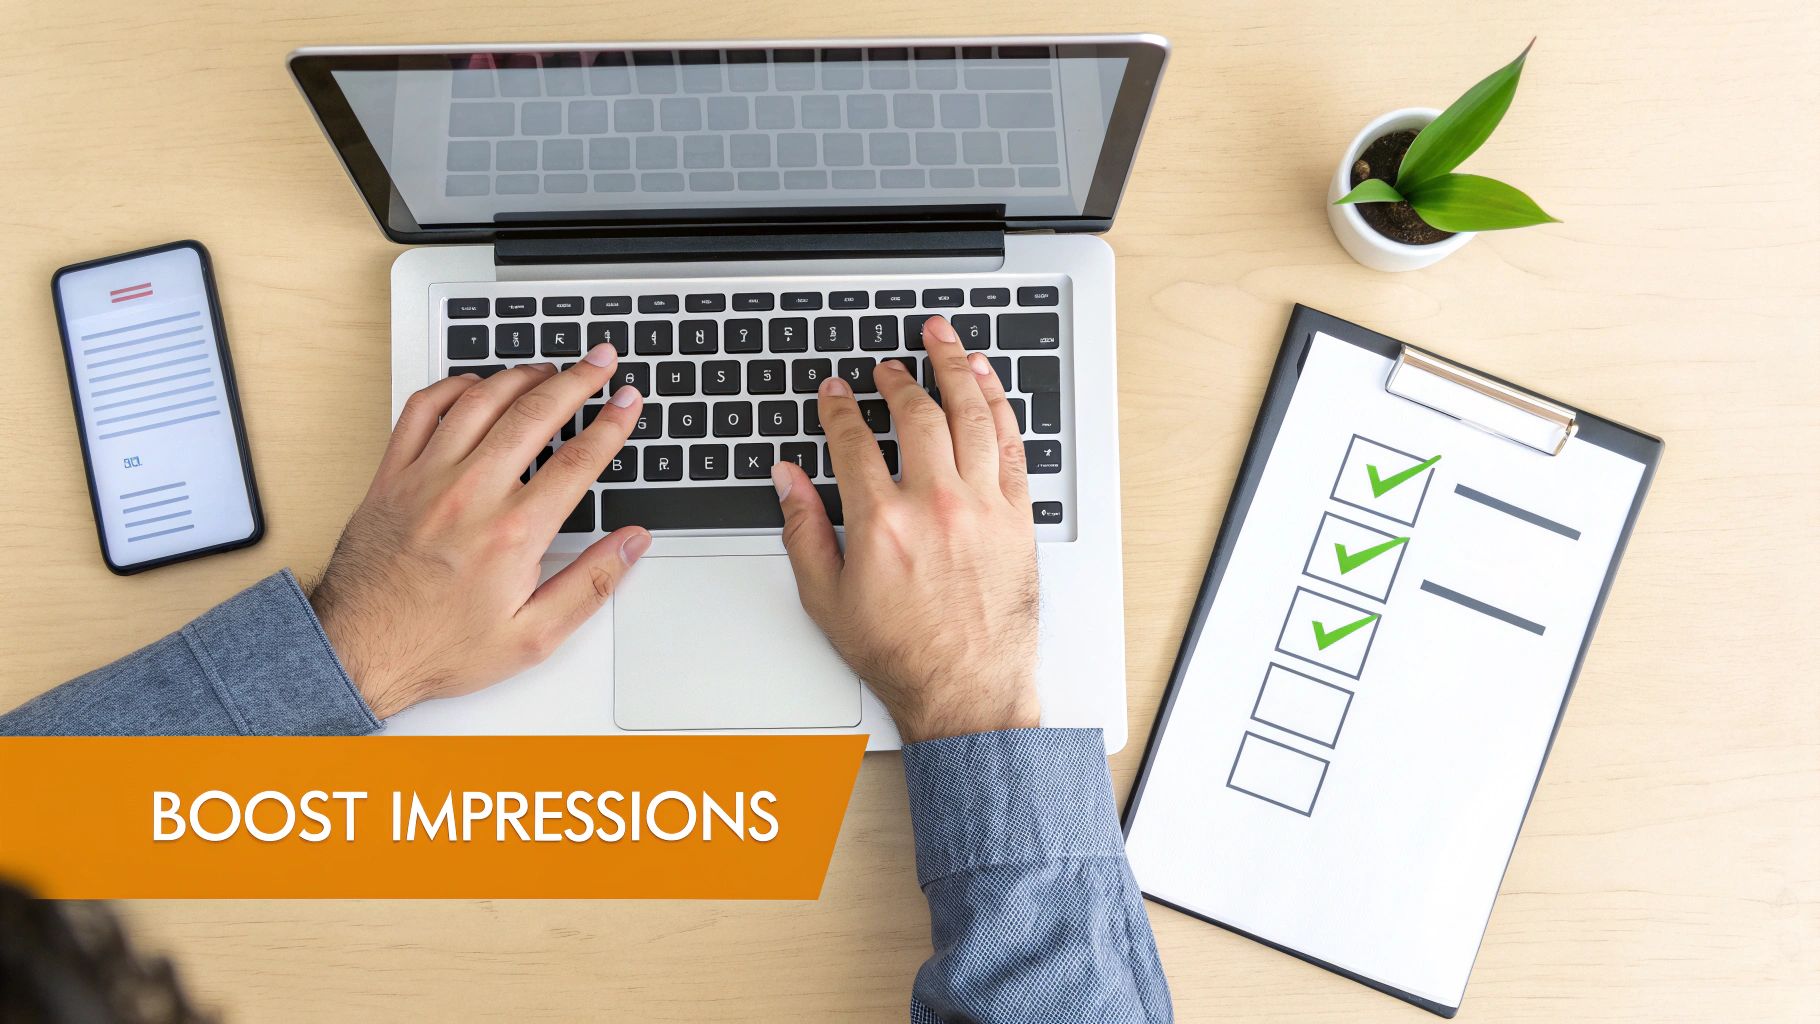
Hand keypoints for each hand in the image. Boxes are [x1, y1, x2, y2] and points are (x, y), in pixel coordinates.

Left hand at [308, 348, 648, 718]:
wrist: (358, 651)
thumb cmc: (440, 646)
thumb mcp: (533, 636)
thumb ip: (591, 584)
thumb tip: (632, 544)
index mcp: (513, 534)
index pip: (577, 461)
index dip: (611, 424)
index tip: (627, 401)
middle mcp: (470, 495)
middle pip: (535, 414)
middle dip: (577, 380)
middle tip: (600, 360)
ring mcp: (427, 478)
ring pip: (481, 400)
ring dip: (522, 375)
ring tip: (549, 368)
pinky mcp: (392, 475)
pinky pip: (423, 410)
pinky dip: (455, 387)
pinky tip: (477, 385)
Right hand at [774, 316, 1039, 742]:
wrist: (967, 691)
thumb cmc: (901, 653)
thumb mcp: (827, 599)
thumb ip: (803, 530)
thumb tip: (787, 479)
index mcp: (882, 522)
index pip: (854, 441)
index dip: (840, 408)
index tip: (836, 392)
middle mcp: (936, 504)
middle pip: (916, 415)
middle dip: (897, 379)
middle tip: (887, 364)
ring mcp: (983, 506)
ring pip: (971, 415)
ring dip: (956, 368)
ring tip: (943, 340)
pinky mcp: (1017, 516)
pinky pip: (1011, 445)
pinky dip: (999, 406)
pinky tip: (988, 384)